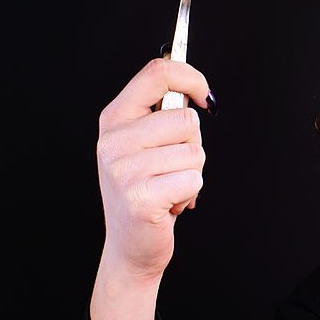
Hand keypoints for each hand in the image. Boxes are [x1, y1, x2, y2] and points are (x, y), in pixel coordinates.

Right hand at [95, 57, 212, 280]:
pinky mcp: (139, 196)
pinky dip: (190, 193)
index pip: (157, 73)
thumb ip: (164, 113)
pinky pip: (194, 179)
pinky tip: (168, 204)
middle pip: (187, 119)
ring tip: (167, 186)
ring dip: (191, 173)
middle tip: (170, 167)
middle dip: (192, 146)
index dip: (191, 78)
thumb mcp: (145, 144)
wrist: (131, 245)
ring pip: (194, 152)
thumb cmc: (147, 189)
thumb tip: (195, 88)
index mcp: (115, 118)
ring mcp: (123, 168)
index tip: (205, 96)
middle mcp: (113, 140)